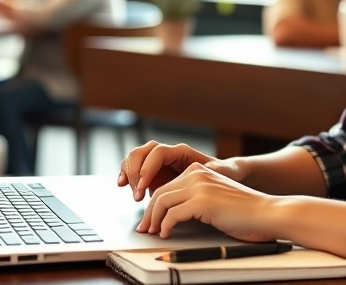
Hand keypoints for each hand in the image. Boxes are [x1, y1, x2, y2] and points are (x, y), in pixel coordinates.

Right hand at [118, 141, 243, 201]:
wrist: (224, 176)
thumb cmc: (224, 172)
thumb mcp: (223, 171)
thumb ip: (214, 170)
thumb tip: (210, 170)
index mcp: (181, 152)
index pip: (157, 153)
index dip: (147, 168)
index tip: (143, 186)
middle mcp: (168, 155)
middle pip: (142, 152)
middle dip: (134, 171)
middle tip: (136, 193)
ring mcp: (159, 164)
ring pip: (135, 158)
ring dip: (128, 173)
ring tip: (130, 191)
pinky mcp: (154, 174)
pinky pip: (134, 169)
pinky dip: (126, 174)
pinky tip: (122, 185)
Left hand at [138, 163, 279, 241]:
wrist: (265, 212)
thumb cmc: (243, 212)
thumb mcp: (214, 199)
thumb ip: (194, 200)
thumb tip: (170, 216)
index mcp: (199, 170)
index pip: (167, 185)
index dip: (154, 204)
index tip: (150, 219)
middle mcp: (196, 173)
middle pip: (160, 192)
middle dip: (149, 213)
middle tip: (144, 228)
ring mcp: (199, 185)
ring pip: (162, 201)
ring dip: (153, 220)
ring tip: (152, 232)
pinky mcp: (202, 201)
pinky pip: (172, 214)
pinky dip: (165, 226)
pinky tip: (166, 234)